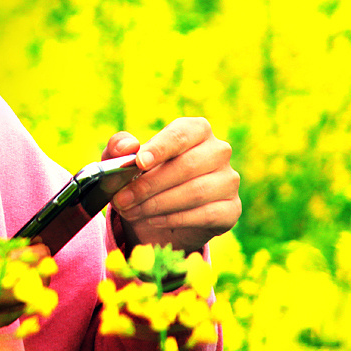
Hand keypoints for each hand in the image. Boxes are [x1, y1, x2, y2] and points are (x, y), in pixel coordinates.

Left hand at [103, 118, 240, 253]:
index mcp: (195, 130)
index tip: (139, 163)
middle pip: (186, 166)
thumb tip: (127, 147)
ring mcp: (228, 181)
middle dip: (148, 185)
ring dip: (157, 204)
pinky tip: (152, 221)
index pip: (181, 134)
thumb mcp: (123, 161)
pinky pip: (206, 215)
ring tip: (131, 211)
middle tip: (121, 199)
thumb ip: (119, 147)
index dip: (160, 148)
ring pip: (195, 192)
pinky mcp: (231, 210)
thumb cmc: (142, 178)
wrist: (157, 216)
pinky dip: (175, 219)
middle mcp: (218, 151)